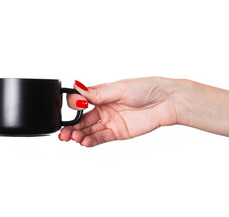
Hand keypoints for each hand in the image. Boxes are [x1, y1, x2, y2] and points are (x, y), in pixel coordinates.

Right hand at [60, 77, 178, 146]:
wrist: (165, 102)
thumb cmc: (145, 88)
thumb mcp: (118, 88)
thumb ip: (97, 93)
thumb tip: (77, 87)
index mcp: (101, 94)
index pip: (81, 102)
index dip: (74, 107)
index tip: (74, 110)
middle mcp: (104, 108)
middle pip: (82, 120)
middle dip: (71, 127)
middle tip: (63, 134)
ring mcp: (110, 121)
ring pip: (89, 131)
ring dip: (79, 135)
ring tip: (74, 139)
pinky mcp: (118, 133)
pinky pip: (101, 138)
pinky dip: (91, 141)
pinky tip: (84, 142)